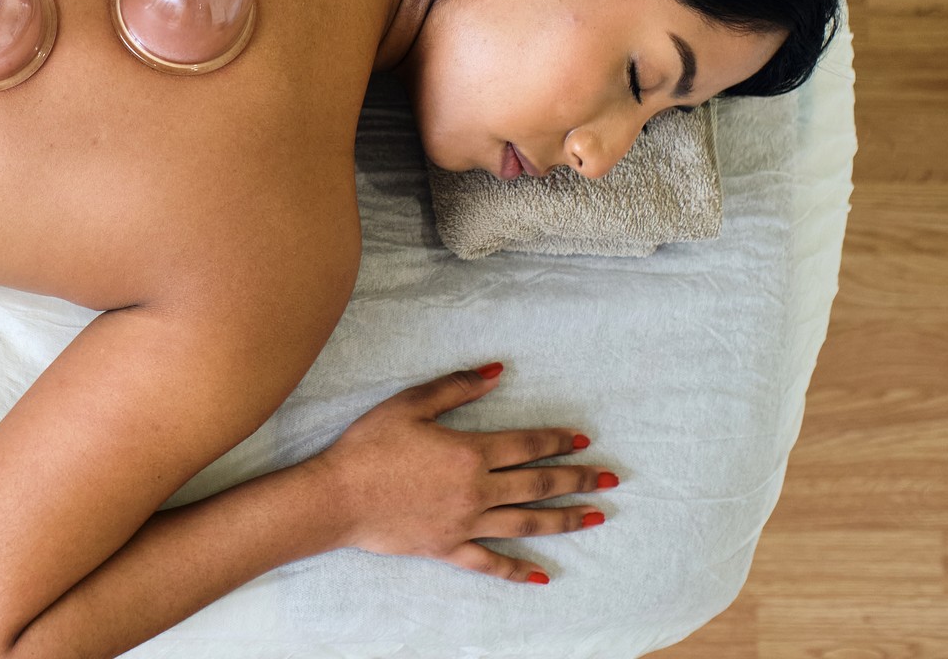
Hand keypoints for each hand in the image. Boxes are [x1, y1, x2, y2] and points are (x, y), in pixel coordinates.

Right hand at [309, 364, 612, 583]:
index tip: (582, 439)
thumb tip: (496, 371)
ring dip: (564, 519)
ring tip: (595, 517)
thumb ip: (456, 388)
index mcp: (470, 452)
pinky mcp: (449, 548)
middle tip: (609, 479)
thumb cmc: (369, 446)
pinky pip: (492, 563)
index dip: (556, 440)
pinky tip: (543, 576)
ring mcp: (466, 524)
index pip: (526, 444)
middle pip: (538, 485)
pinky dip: (519, 571)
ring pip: (526, 523)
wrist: (338, 497)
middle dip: (577, 479)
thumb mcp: (409, 404)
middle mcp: (477, 491)